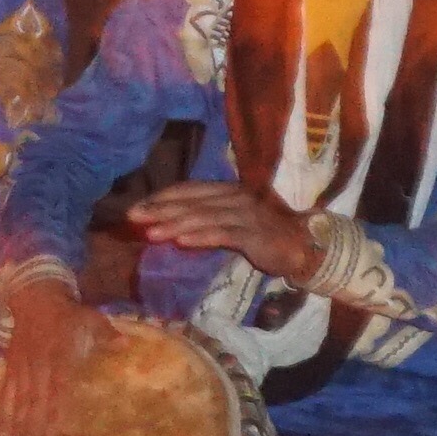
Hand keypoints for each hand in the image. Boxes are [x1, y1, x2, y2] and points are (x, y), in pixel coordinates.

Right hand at [0, 276, 92, 435]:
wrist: (34, 298)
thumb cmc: (67, 314)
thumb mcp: (90, 318)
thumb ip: (106, 334)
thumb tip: (126, 343)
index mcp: (60, 355)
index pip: (59, 386)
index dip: (56, 409)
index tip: (54, 433)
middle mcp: (39, 364)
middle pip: (35, 398)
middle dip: (32, 425)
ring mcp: (22, 366)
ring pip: (19, 399)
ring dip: (16, 423)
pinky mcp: (11, 366)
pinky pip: (6, 392)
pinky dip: (2, 411)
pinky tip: (1, 430)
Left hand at [130, 176, 322, 280]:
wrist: (304, 245)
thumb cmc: (264, 235)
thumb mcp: (231, 224)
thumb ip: (205, 221)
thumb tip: (172, 226)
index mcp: (226, 191)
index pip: (188, 190)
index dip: (161, 198)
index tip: (135, 209)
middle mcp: (234, 196)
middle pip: (190, 202)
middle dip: (159, 210)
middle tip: (132, 218)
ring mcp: (245, 214)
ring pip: (203, 218)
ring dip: (175, 225)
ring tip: (150, 233)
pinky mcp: (254, 233)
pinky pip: (223, 234)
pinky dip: (201, 237)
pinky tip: (182, 242)